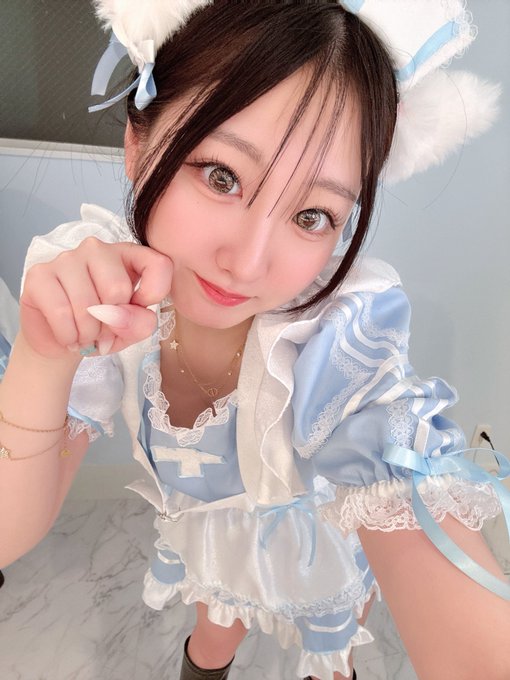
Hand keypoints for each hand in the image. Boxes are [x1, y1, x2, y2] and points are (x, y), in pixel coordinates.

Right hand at [20, 238, 172, 359]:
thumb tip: (119, 316)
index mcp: (128, 256)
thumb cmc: (101, 328)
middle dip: (112, 322)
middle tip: (103, 329)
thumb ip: (140, 322)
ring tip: (85, 336)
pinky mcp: (40, 274)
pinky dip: (69, 336)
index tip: (138, 308)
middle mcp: (98, 250)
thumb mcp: (131, 330)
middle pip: (117, 288)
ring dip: (89, 333)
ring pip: (87, 304)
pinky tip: (68, 336)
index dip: (154, 294)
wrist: (61, 341)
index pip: (158, 263)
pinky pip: (61, 312)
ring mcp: (67, 258)